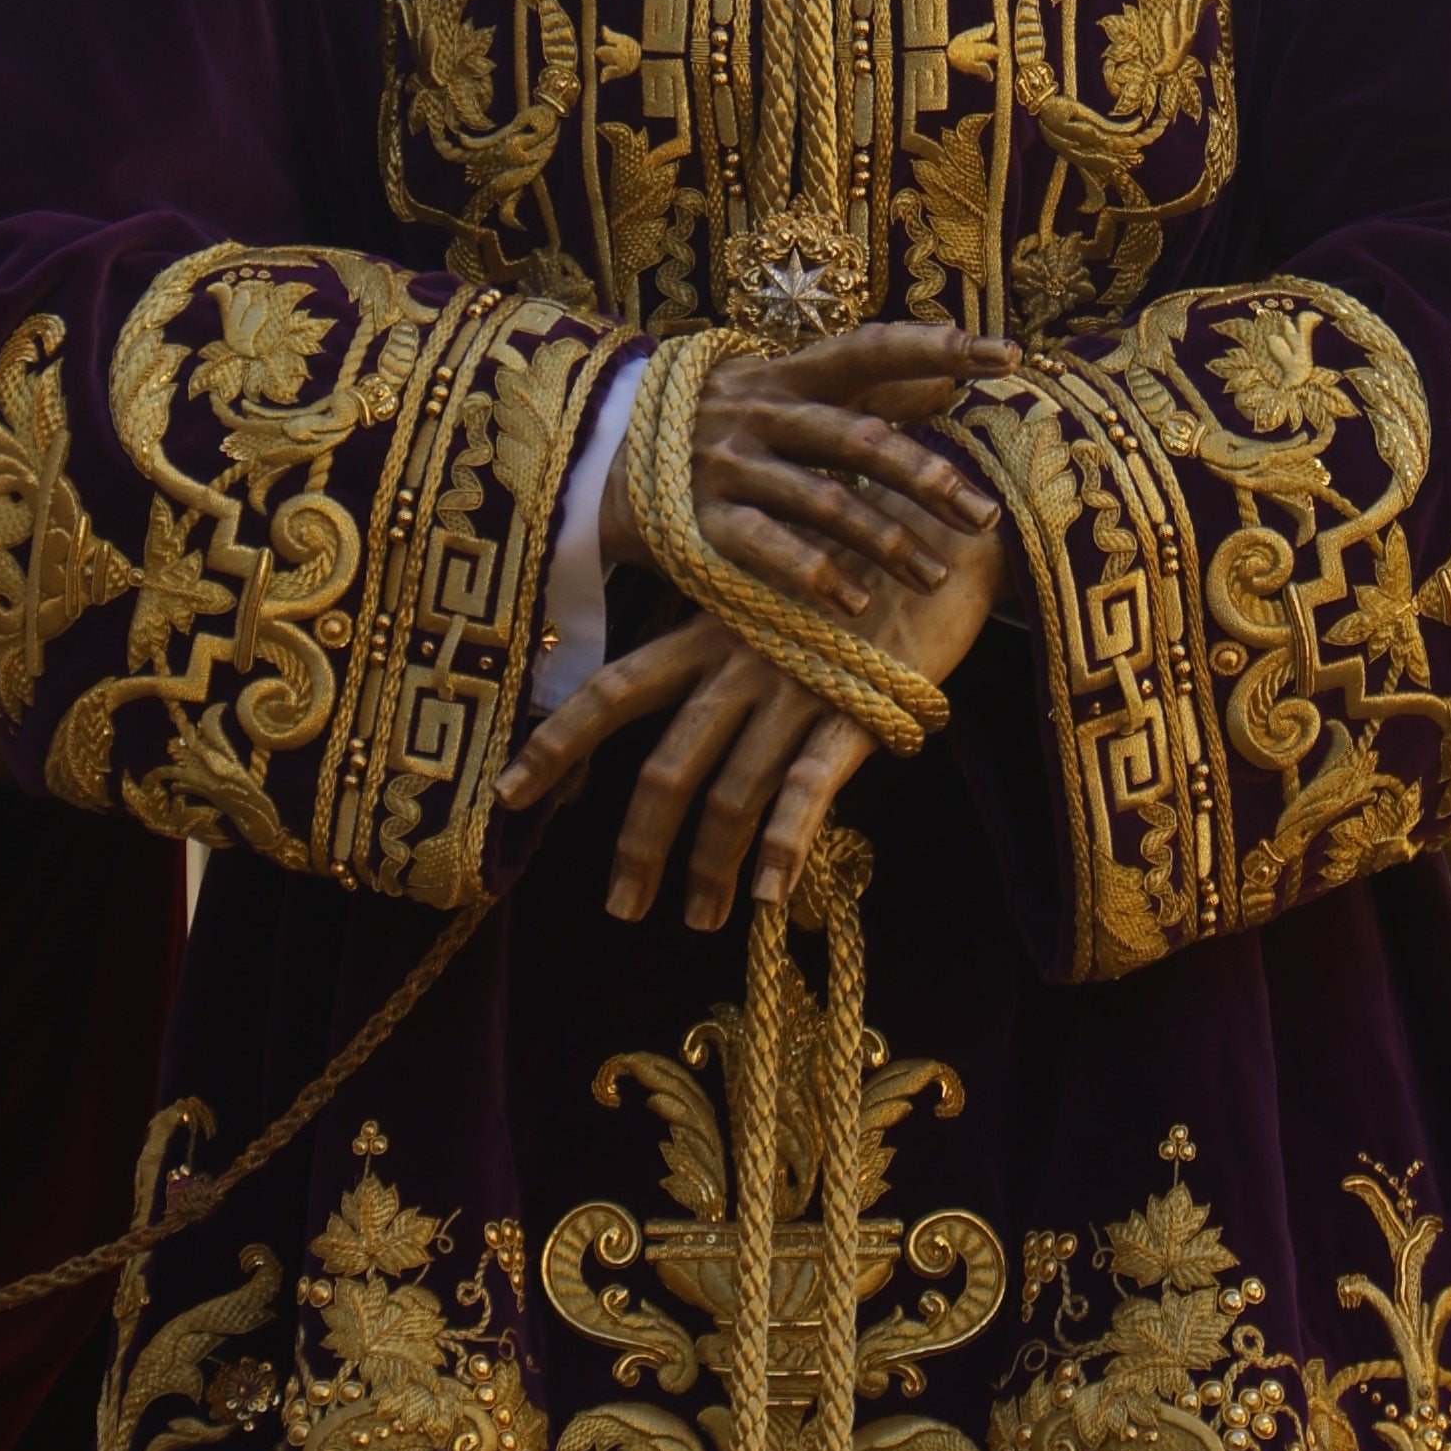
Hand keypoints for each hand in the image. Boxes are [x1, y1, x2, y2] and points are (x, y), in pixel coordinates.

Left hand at [502, 520, 1006, 931]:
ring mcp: (796, 687)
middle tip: (621, 907)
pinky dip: (786, 846)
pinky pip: (810, 788)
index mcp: (704, 633)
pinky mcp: (858, 707)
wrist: (942, 531)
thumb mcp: (765, 601)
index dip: (556, 743)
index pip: (610, 690)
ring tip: (700, 918)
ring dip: (709, 867)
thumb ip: (720, 653)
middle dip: (637, 844)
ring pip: (730, 792)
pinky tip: (771, 899)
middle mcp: (736, 663)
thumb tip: (684, 720)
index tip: (508, 794)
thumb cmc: (850, 570)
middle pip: (664, 765)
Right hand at [606, 317, 1010, 615]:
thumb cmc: (715, 428)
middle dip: (926, 477)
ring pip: (822, 500)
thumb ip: (863, 391)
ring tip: (934, 574)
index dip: (938, 345)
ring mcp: (727, 466)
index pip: (871, 348)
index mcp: (787, 374)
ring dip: (886, 540)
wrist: (593, 458)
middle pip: (858, 438)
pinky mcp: (698, 520)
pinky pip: (766, 549)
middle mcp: (760, 412)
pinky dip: (814, 577)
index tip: (1006, 354)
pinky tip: (858, 604)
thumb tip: (948, 376)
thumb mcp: (781, 395)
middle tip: (982, 515)